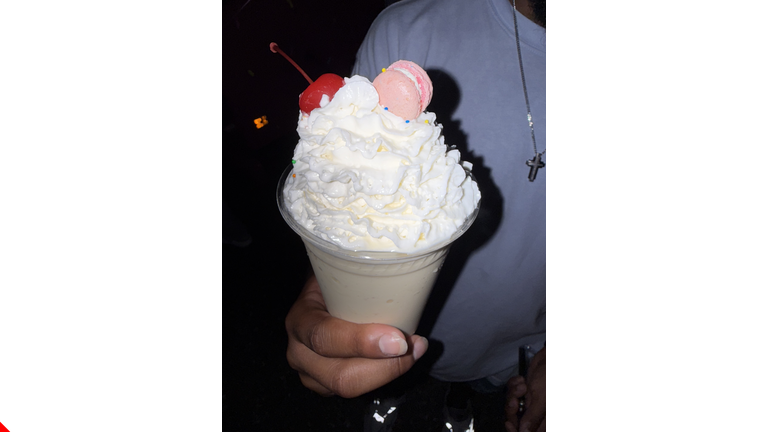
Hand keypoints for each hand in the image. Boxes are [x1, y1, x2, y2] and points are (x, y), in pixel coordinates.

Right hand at [285, 275, 428, 397]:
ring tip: (415, 349)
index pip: (324, 338)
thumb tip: (399, 263)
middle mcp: (298, 352)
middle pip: (341, 376)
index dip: (361, 342)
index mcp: (300, 320)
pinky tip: (405, 358)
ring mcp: (311, 375)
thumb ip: (362, 273)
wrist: (322, 295)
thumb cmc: (335, 281)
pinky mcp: (326, 387)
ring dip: (389, 372)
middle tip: (414, 346)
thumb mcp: (340, 271)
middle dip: (385, 366)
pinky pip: (358, 390)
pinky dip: (385, 375)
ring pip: (351, 388)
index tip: (398, 339)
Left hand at [505, 346, 545, 431]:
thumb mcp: (542, 399)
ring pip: (512, 406)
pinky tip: (521, 379)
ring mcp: (530, 402)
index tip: (509, 422)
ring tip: (522, 385)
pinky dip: (513, 385)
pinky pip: (511, 393)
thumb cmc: (550, 376)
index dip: (516, 430)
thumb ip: (533, 417)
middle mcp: (537, 413)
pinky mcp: (524, 391)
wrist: (550, 356)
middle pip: (516, 420)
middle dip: (513, 408)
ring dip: (513, 394)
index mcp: (545, 419)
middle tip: (515, 400)